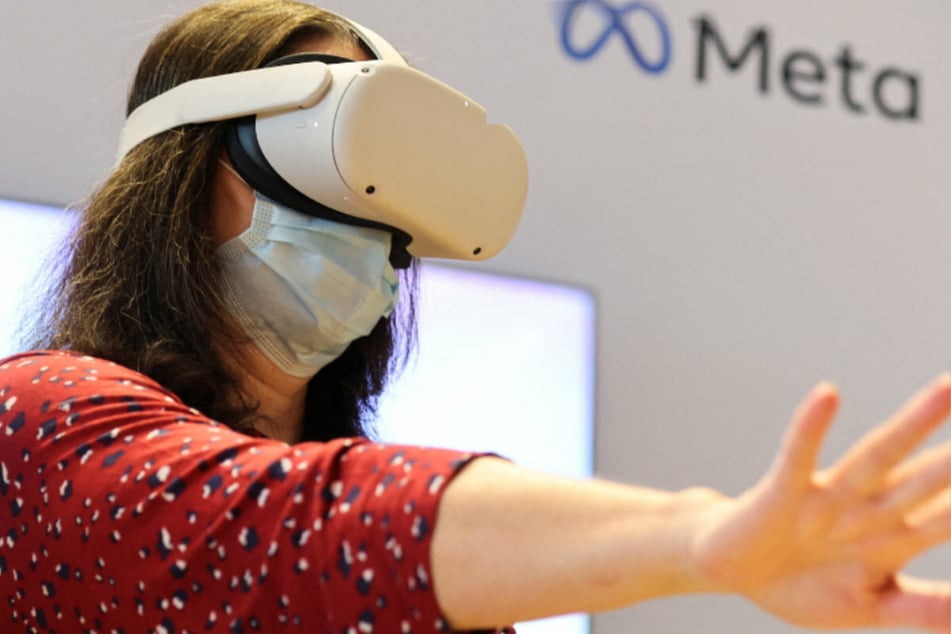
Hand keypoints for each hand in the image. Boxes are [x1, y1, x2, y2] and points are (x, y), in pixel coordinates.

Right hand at [692, 375, 950, 631]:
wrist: (731, 568)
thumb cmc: (799, 583)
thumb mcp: (868, 606)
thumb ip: (922, 607)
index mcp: (896, 535)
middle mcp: (871, 507)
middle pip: (933, 476)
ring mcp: (829, 495)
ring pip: (880, 455)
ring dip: (914, 425)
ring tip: (948, 389)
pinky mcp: (785, 490)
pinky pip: (800, 455)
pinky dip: (812, 428)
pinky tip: (830, 396)